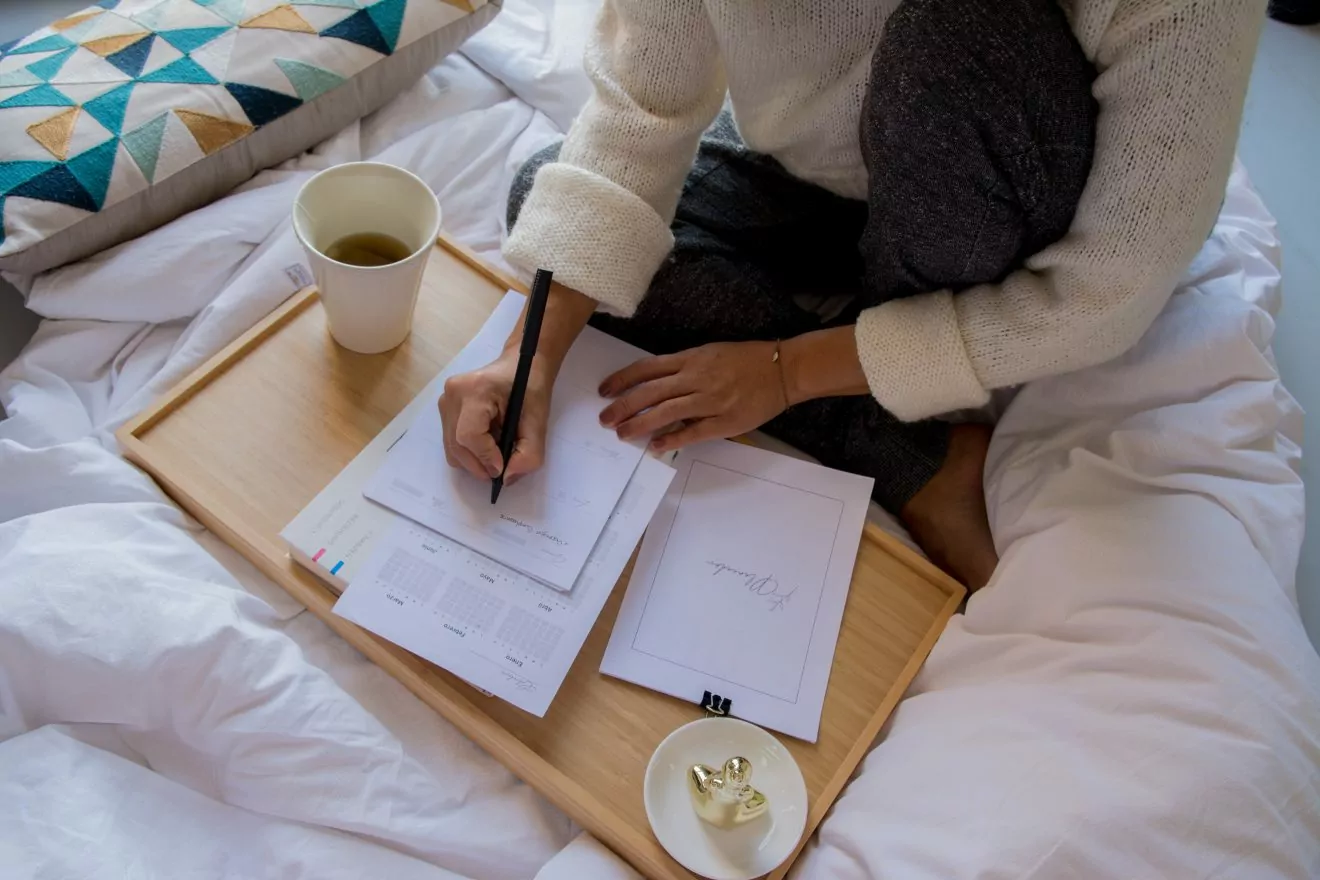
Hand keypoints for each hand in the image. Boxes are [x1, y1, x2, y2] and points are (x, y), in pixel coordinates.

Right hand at [438, 351, 551, 482]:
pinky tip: (487, 440)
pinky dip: (470, 451)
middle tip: (502, 467)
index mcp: (475, 389)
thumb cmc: (530, 387)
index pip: (469, 435)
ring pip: (452, 449)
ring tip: (496, 448)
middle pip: (457, 446)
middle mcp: (452, 393)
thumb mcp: (539, 421)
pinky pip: (452, 443)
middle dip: (480, 464)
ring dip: (475, 459)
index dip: (485, 457)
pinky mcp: (444, 409)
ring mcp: (445, 401)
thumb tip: (507, 479)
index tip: (503, 467)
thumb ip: (529, 453)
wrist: (519, 365)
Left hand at [598, 341, 787, 452]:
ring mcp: (711, 400)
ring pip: (666, 412)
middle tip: (605, 419)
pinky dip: (672, 439)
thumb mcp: (710, 353)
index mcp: (691, 359)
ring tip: (622, 434)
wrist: (782, 369)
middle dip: (623, 406)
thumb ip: (684, 367)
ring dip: (640, 423)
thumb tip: (655, 385)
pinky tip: (655, 446)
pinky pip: (693, 432)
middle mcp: (696, 378)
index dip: (622, 379)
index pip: (647, 368)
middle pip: (650, 392)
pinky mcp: (725, 421)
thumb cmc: (746, 360)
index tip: (604, 391)